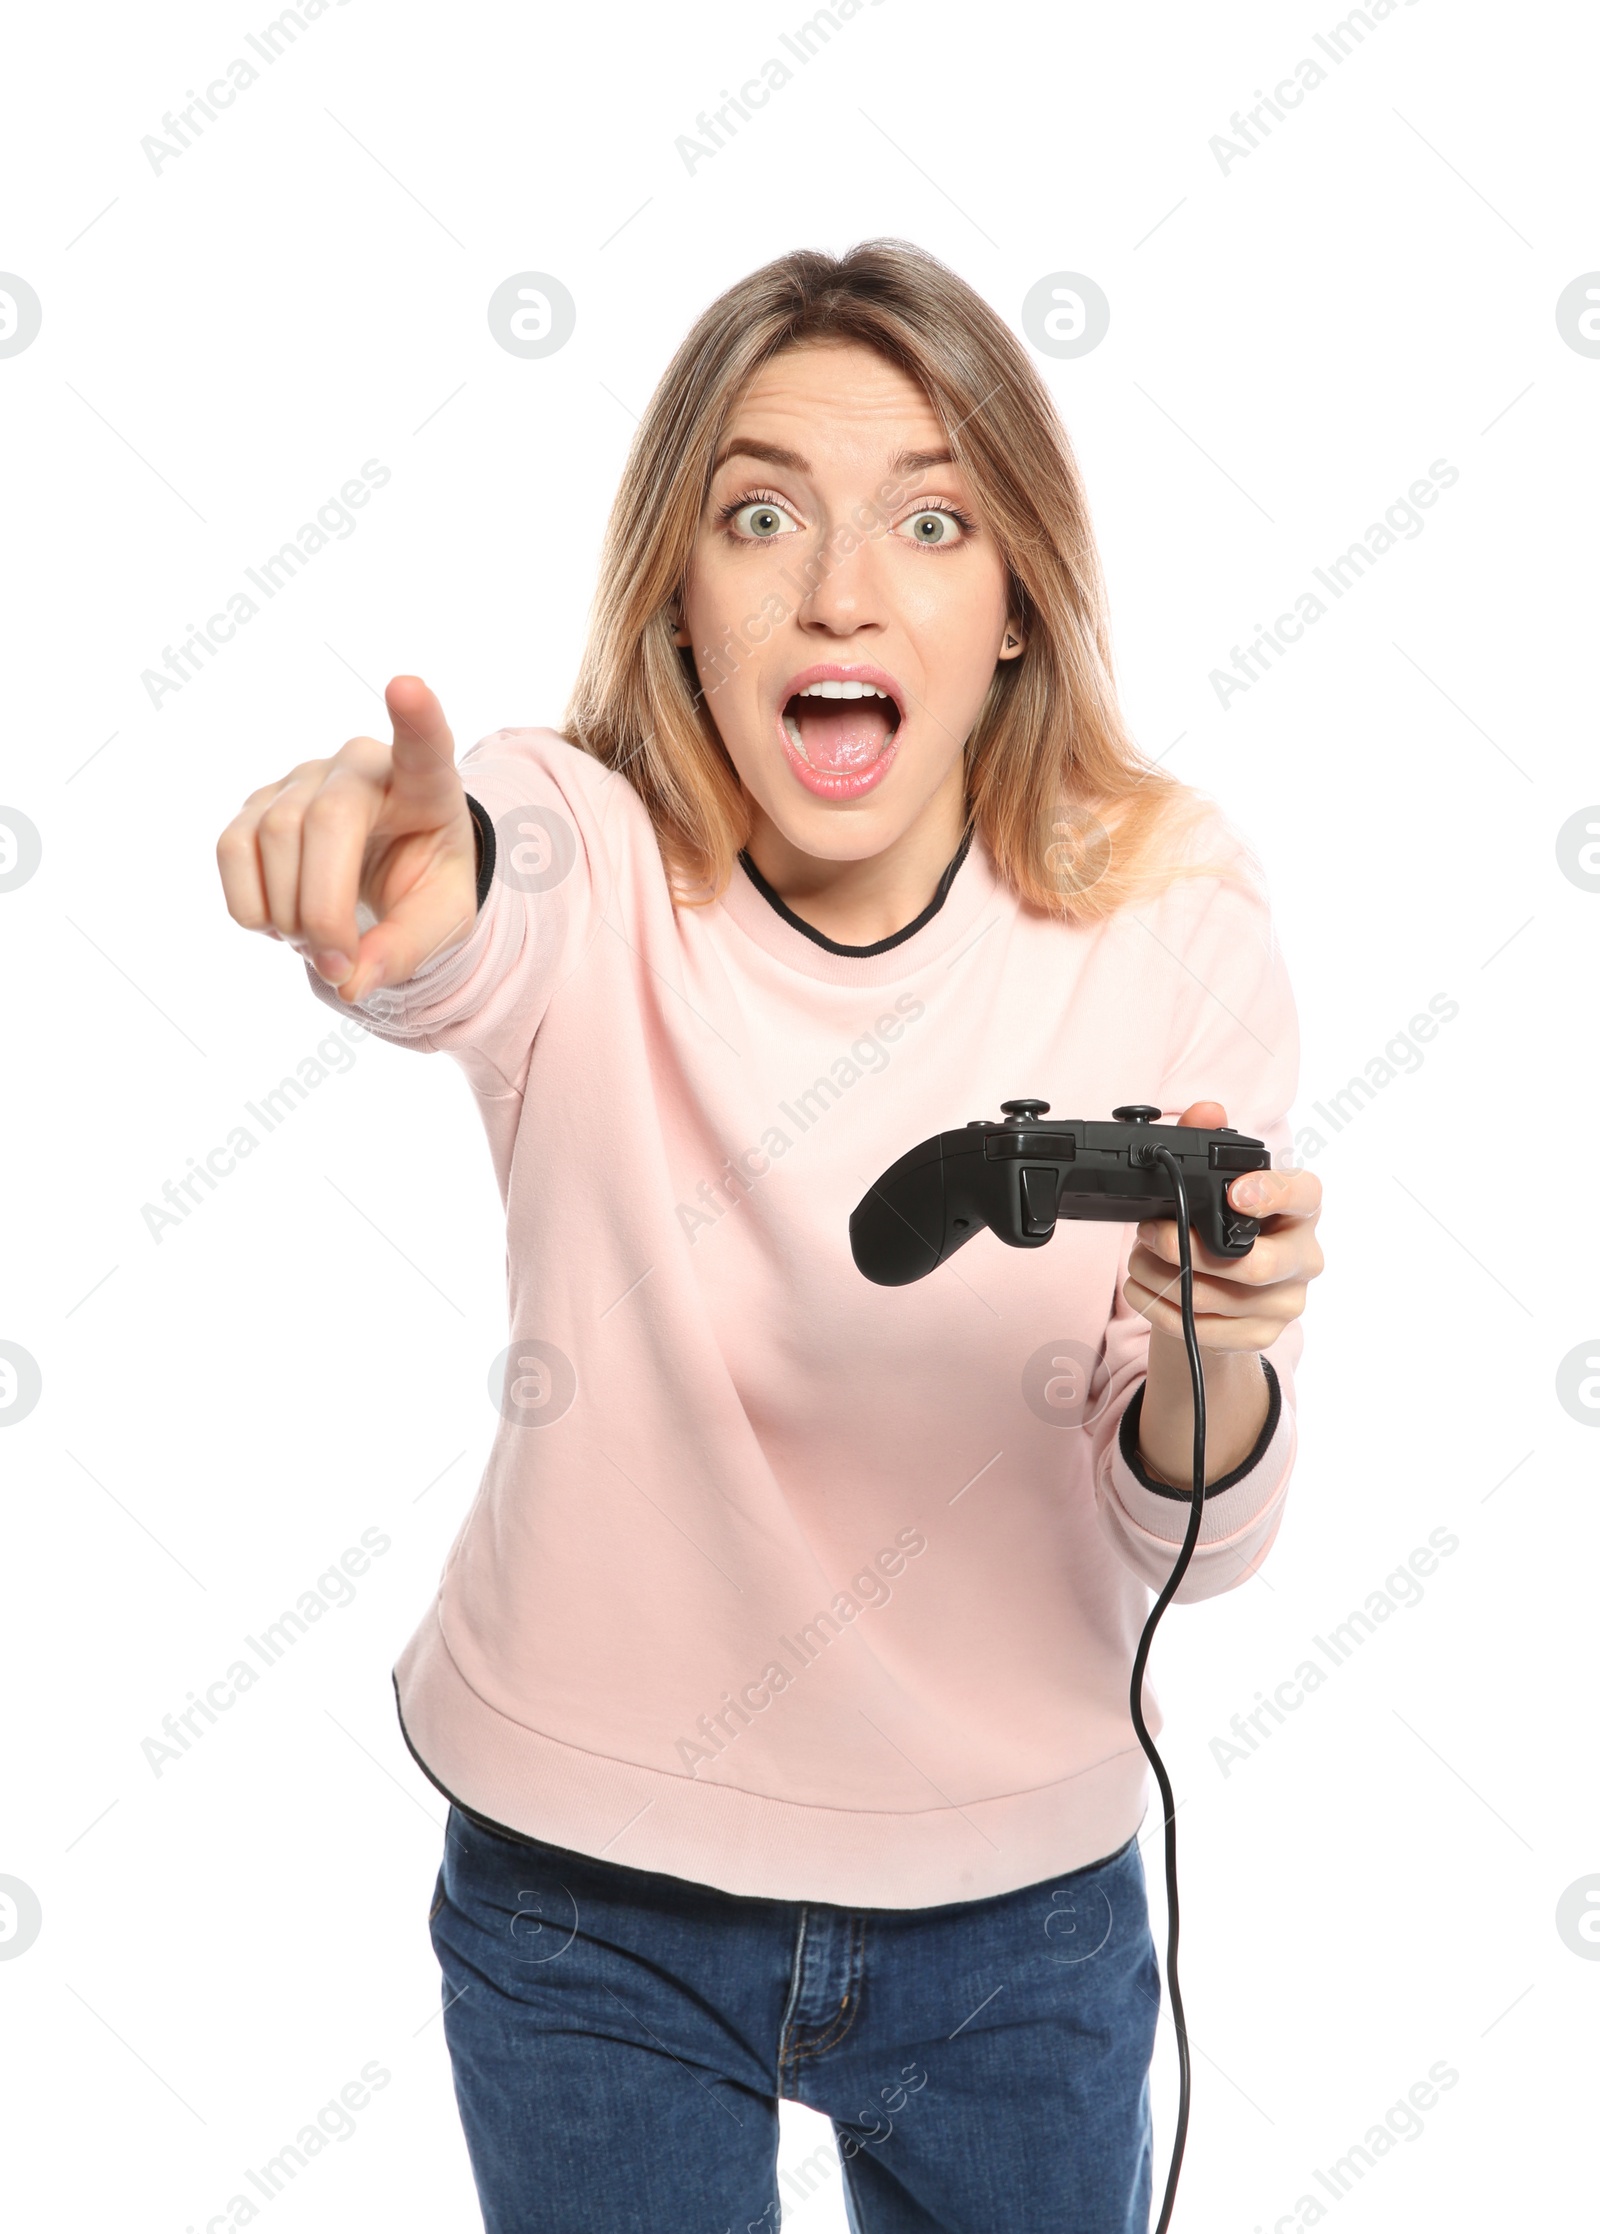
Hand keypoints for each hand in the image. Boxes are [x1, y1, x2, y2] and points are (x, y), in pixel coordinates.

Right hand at [215, 676, 476, 1003]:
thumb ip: (404, 952)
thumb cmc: (424, 887)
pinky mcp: (257, 802)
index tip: (407, 686)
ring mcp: (301, 777)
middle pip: (322, 822)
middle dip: (322, 909)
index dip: (416, 719)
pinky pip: (231, 851)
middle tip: (340, 965)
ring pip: (269, 838)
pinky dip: (252, 907)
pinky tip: (283, 924)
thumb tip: (351, 981)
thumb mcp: (440, 925)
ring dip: (288, 915)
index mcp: (426, 785)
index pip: (424, 745)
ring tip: (320, 944)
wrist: (390, 874)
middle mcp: (359, 765)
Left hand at [1122, 1099, 1323, 1352]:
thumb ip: (1207, 1141)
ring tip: (1136, 1258)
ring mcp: (1287, 1301)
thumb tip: (1205, 1111)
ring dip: (1163, 1277)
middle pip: (1256, 1265)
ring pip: (1221, 1298)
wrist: (1229, 1295)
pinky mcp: (1262, 1334)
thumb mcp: (1215, 1184)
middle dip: (1188, 1248)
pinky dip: (1162, 1308)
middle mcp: (1304, 1256)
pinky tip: (1142, 1289)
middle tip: (1150, 1232)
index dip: (1272, 1193)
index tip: (1234, 1193)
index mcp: (1300, 1209)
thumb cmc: (1225, 1227)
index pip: (1304, 1195)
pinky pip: (1204, 1328)